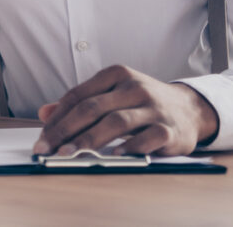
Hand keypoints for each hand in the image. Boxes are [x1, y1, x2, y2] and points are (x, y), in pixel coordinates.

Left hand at [32, 65, 218, 156]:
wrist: (190, 109)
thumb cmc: (142, 103)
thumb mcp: (111, 94)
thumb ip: (80, 103)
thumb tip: (44, 113)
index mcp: (116, 74)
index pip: (78, 95)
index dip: (57, 118)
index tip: (42, 138)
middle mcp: (134, 87)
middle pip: (92, 108)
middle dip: (66, 130)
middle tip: (47, 149)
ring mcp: (153, 106)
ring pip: (116, 122)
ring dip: (90, 140)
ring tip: (70, 155)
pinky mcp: (170, 128)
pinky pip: (148, 137)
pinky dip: (130, 147)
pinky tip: (114, 157)